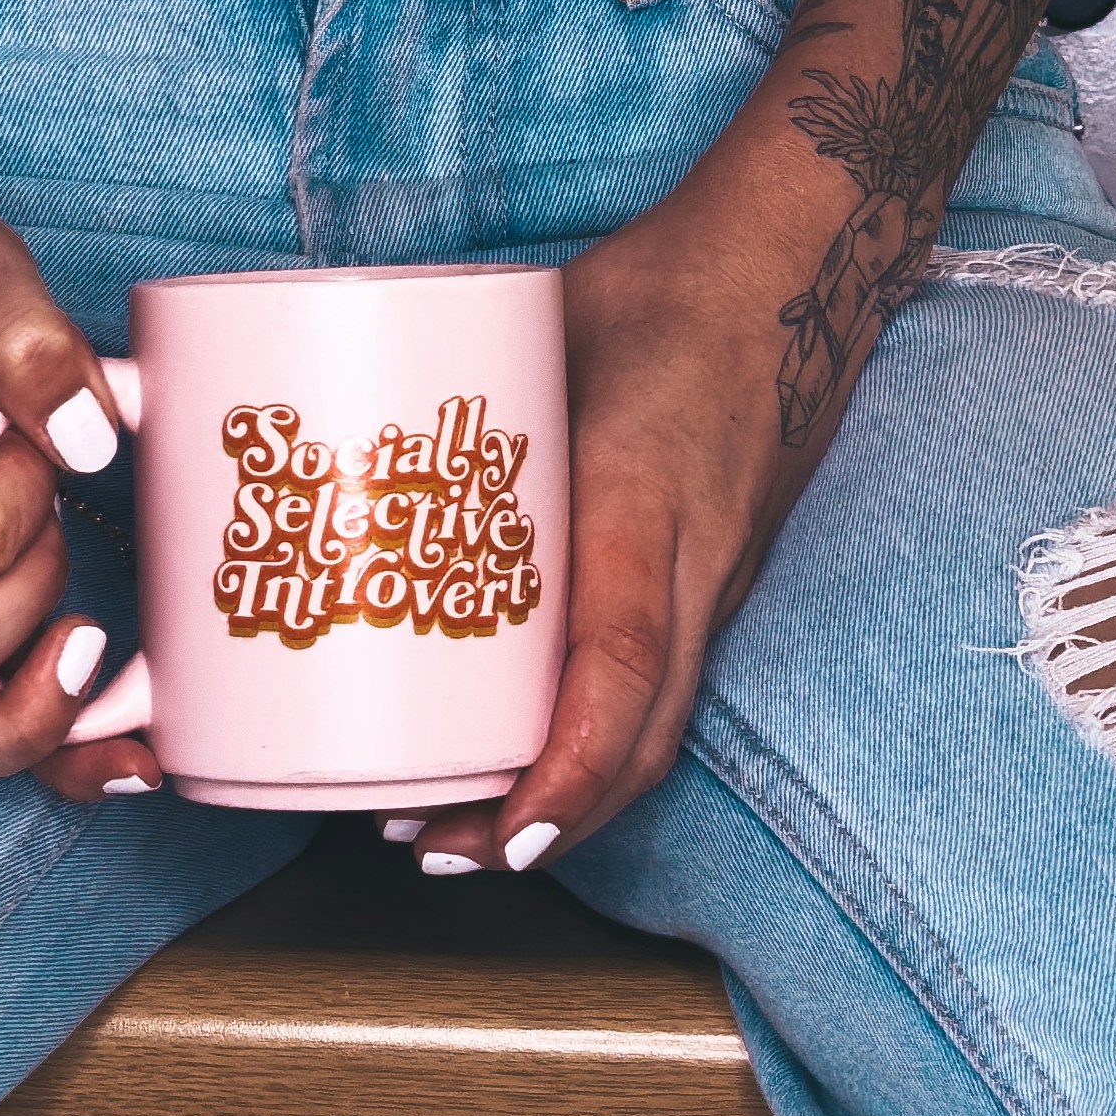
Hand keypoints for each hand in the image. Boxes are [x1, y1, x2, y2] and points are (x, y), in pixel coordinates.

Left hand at [403, 204, 816, 881]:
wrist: (796, 269)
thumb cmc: (662, 289)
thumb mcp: (538, 328)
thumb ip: (452, 389)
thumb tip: (318, 428)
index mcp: (647, 501)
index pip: (621, 663)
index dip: (566, 766)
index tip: (503, 829)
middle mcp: (695, 563)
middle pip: (639, 741)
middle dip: (539, 824)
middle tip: (428, 846)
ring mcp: (715, 581)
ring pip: (655, 731)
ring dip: (564, 802)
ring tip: (455, 826)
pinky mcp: (714, 582)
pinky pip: (662, 692)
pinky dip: (595, 748)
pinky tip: (523, 755)